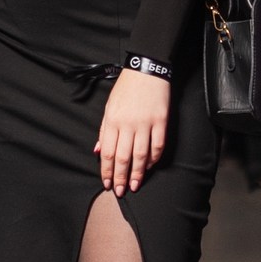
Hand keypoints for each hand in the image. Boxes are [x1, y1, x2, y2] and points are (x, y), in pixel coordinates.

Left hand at [95, 69, 170, 193]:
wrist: (147, 70)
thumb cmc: (126, 89)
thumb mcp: (109, 107)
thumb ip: (104, 131)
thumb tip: (99, 152)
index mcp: (113, 120)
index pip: (108, 152)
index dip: (107, 170)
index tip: (107, 182)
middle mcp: (128, 124)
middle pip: (123, 157)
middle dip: (120, 177)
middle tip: (120, 191)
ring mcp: (146, 123)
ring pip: (141, 155)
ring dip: (137, 173)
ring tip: (133, 185)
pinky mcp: (161, 122)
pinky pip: (158, 146)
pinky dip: (153, 159)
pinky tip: (148, 167)